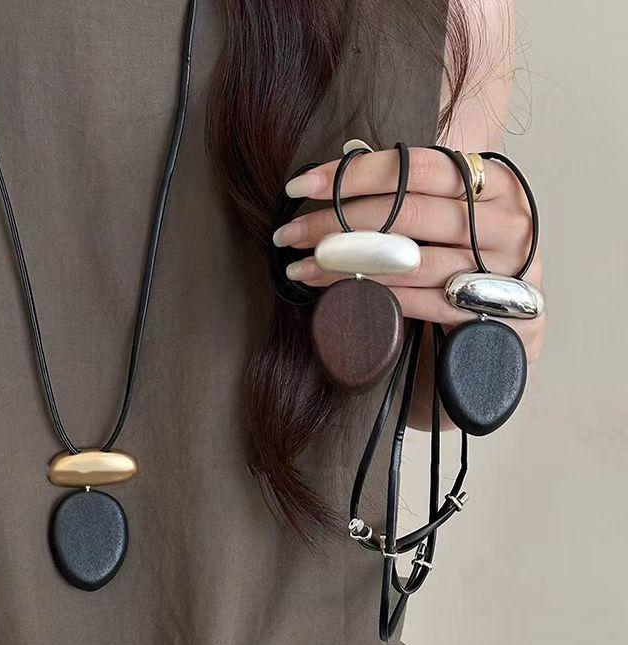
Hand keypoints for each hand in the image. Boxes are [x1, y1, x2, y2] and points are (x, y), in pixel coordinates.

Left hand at [272, 147, 545, 362]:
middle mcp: (504, 220)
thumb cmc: (469, 258)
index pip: (416, 166)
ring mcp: (501, 268)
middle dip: (336, 222)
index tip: (300, 185)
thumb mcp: (451, 216)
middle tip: (289, 234)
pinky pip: (418, 300)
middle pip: (405, 213)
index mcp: (495, 182)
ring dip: (343, 265)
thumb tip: (344, 160)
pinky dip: (373, 295)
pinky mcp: (487, 311)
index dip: (353, 174)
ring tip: (300, 268)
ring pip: (406, 260)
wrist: (513, 325)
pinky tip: (336, 294)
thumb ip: (411, 189)